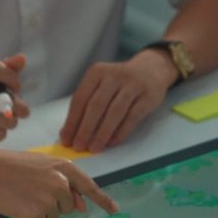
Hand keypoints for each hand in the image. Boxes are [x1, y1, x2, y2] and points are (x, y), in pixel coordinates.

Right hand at [0, 54, 30, 142]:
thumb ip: (5, 68)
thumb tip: (22, 59)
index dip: (11, 77)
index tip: (16, 86)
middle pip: (2, 98)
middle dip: (16, 105)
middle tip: (19, 108)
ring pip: (2, 119)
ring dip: (11, 120)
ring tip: (5, 119)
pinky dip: (1, 132)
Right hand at [0, 151, 118, 217]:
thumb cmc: (9, 166)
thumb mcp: (40, 166)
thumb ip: (64, 183)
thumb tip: (80, 207)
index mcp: (63, 167)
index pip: (88, 186)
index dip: (102, 199)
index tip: (114, 210)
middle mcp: (60, 183)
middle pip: (67, 207)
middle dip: (52, 204)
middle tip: (29, 191)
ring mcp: (48, 200)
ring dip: (39, 213)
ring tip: (21, 196)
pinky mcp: (35, 215)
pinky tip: (18, 209)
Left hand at [59, 49, 178, 152]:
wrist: (151, 69)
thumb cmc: (118, 83)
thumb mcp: (100, 85)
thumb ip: (85, 105)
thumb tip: (67, 132)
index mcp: (97, 72)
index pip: (80, 99)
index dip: (72, 121)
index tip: (66, 139)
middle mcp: (114, 76)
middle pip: (96, 105)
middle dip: (85, 129)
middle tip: (78, 146)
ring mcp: (132, 85)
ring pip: (114, 112)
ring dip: (102, 133)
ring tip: (94, 148)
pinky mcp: (148, 97)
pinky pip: (132, 117)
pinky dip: (121, 132)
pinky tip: (112, 143)